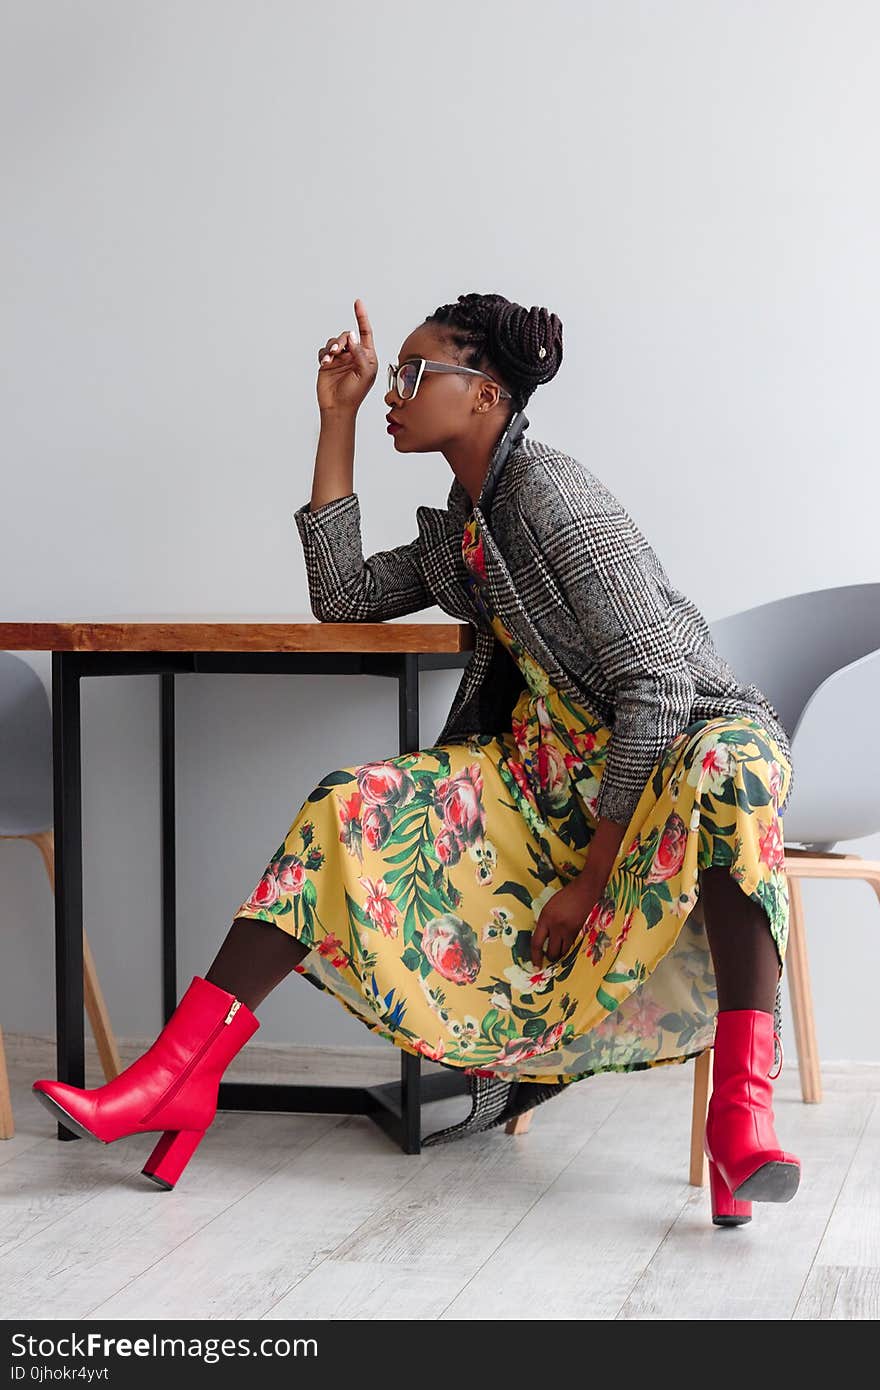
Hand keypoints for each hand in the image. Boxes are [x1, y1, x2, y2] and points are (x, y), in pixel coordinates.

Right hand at [316, 298, 377, 414]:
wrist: (338, 407)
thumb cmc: (355, 394)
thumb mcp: (365, 373)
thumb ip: (360, 353)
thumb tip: (351, 336)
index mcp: (367, 356)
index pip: (365, 332)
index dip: (362, 317)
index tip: (358, 303)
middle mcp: (354, 355)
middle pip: (347, 335)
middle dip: (342, 340)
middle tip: (338, 350)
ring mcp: (340, 359)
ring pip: (334, 342)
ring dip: (332, 347)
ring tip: (331, 358)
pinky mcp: (328, 363)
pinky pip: (324, 351)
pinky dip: (324, 355)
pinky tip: (325, 363)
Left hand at [530, 872, 603, 967]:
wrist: (585, 891)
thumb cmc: (566, 896)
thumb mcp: (549, 907)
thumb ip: (545, 922)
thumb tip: (543, 938)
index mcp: (545, 918)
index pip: (536, 943)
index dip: (535, 957)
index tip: (535, 966)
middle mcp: (556, 927)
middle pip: (551, 952)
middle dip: (550, 957)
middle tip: (549, 956)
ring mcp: (569, 930)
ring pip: (563, 952)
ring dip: (560, 955)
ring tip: (558, 951)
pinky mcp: (579, 932)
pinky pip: (571, 946)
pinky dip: (568, 948)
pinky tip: (567, 945)